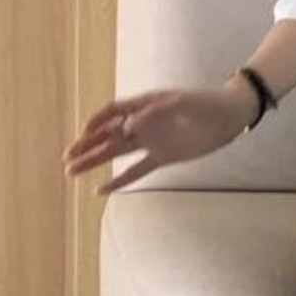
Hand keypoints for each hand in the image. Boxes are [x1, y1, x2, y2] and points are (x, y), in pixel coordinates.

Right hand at [66, 81, 242, 187]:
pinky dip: (117, 182)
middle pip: (108, 135)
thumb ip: (156, 113)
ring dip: (94, 162)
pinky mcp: (161, 158)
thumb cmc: (206, 104)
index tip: (82, 135)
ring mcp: (151, 141)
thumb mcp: (183, 104)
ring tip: (71, 172)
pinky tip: (100, 190)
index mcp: (145, 105)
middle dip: (87, 146)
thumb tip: (127, 125)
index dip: (96, 122)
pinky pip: (134, 171)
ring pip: (116, 154)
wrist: (229, 117)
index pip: (113, 112)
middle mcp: (144, 123)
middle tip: (66, 159)